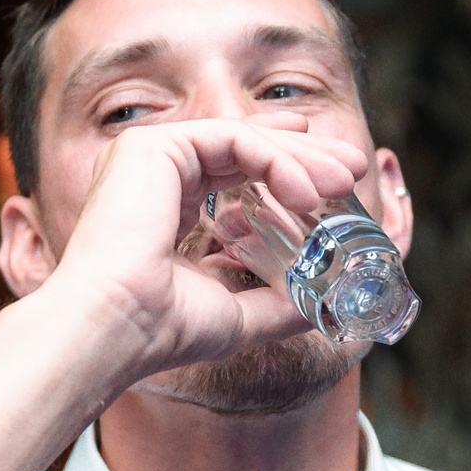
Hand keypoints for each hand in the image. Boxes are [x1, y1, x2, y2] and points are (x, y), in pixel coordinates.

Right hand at [40, 119, 367, 378]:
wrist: (118, 330)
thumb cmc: (160, 331)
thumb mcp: (235, 315)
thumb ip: (274, 304)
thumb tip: (319, 307)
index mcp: (164, 203)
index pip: (233, 168)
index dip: (286, 165)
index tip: (334, 178)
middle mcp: (153, 172)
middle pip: (244, 146)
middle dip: (305, 153)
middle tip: (352, 168)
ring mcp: (149, 154)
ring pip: (242, 139)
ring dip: (300, 157)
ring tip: (344, 181)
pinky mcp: (151, 145)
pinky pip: (232, 139)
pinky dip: (276, 161)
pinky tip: (306, 193)